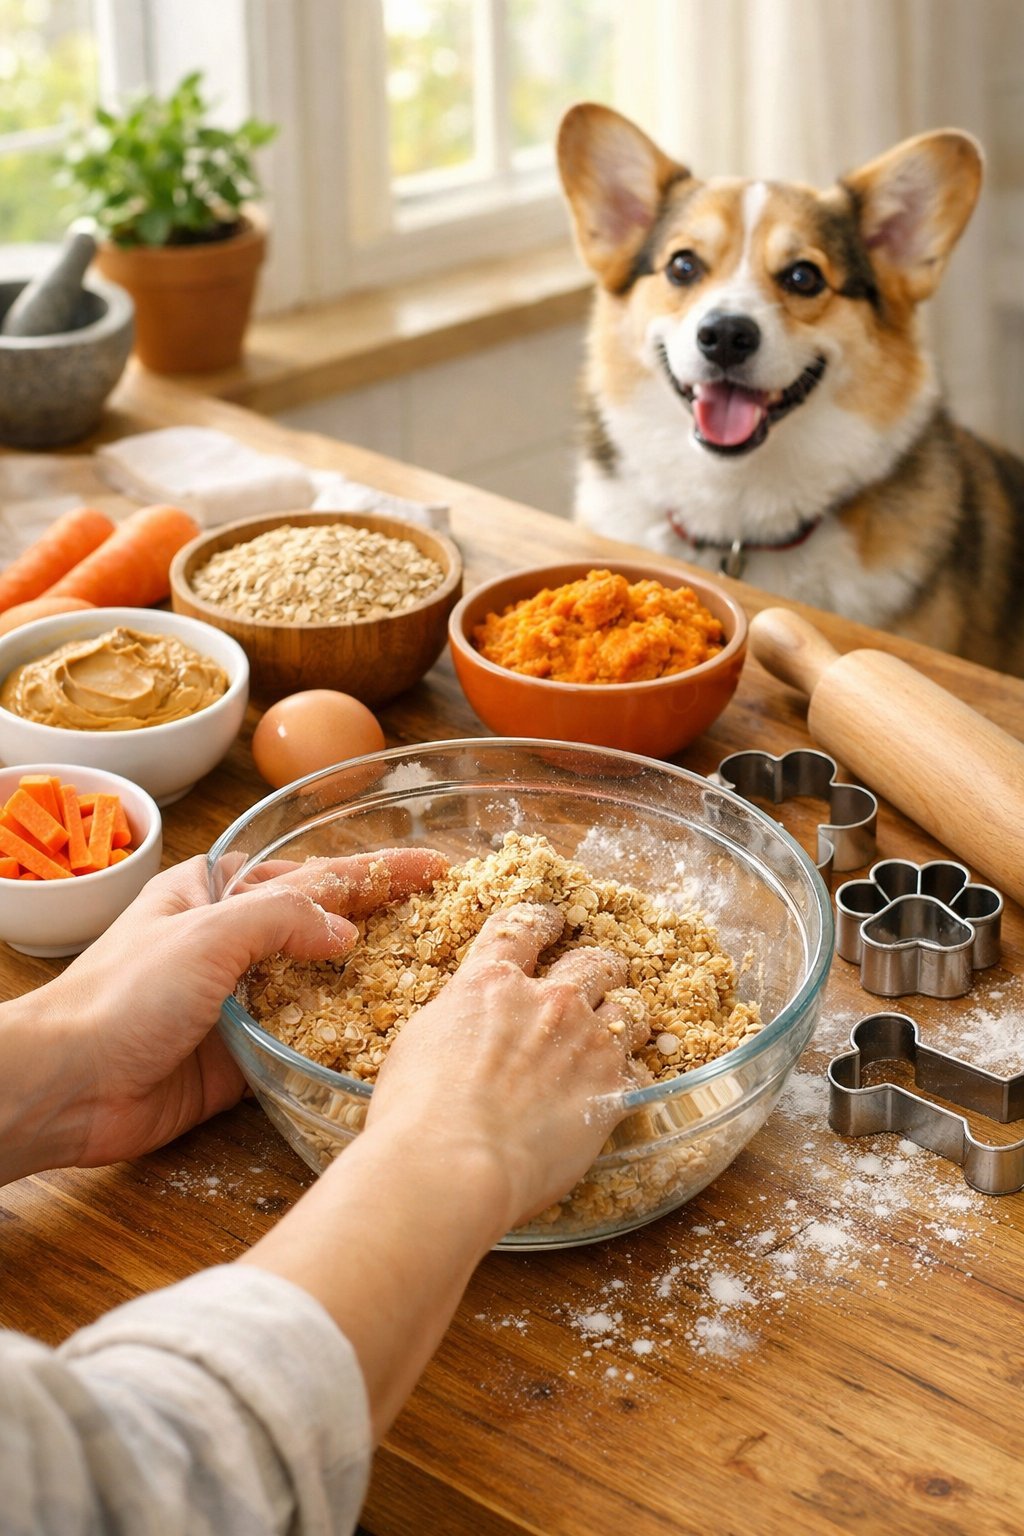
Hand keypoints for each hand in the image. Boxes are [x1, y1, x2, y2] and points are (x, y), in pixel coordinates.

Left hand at [2, 848, 445, 1178]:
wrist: (69, 1085)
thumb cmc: (121, 996)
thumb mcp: (208, 932)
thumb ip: (283, 919)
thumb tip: (346, 932)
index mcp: (218, 890)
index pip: (317, 873)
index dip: (379, 869)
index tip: (435, 869)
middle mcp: (233, 939)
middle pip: (325, 923)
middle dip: (385, 920)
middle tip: (449, 919)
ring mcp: (241, 997)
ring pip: (321, 982)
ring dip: (373, 979)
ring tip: (436, 975)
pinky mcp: (244, 1052)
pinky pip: (307, 1038)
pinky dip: (345, 1035)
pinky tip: (388, 1035)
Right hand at [368, 901, 647, 1229]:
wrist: (454, 1161)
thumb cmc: (417, 1111)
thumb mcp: (420, 1042)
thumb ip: (458, 1019)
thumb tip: (467, 1027)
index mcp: (491, 983)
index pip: (522, 928)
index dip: (542, 920)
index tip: (553, 921)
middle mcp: (547, 1001)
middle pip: (590, 962)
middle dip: (597, 967)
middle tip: (598, 974)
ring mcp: (586, 1041)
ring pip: (626, 1009)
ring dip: (622, 1016)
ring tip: (622, 1026)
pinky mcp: (612, 1088)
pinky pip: (637, 1068)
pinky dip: (628, 1073)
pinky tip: (619, 1083)